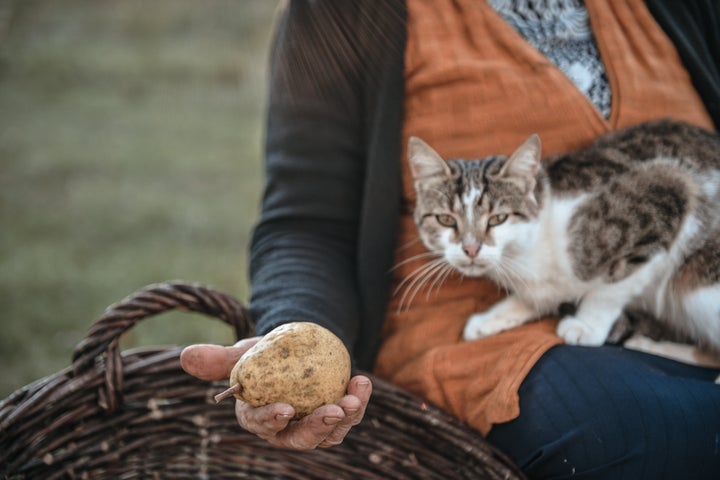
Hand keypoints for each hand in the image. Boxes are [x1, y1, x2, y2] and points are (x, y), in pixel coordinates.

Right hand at [180, 338, 371, 449]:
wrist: (295, 350)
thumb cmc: (264, 355)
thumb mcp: (243, 353)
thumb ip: (218, 359)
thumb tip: (186, 356)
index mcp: (256, 417)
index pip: (260, 424)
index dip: (270, 420)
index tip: (283, 409)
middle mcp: (286, 429)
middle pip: (300, 438)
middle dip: (316, 429)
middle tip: (332, 411)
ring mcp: (313, 425)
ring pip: (330, 433)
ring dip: (345, 418)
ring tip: (354, 397)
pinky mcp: (336, 415)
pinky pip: (350, 413)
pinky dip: (358, 401)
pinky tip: (362, 382)